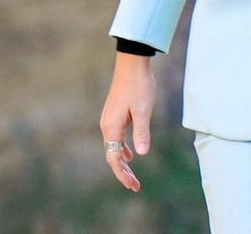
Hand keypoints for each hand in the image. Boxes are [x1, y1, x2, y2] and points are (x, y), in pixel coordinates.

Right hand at [99, 53, 154, 192]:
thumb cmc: (138, 86)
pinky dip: (123, 149)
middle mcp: (107, 125)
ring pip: (114, 147)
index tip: (133, 186)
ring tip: (134, 176)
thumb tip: (141, 154)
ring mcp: (110, 119)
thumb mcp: (143, 111)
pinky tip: (132, 155)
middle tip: (135, 187)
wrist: (132, 64)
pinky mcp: (116, 114)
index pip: (113, 158)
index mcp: (111, 127)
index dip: (122, 174)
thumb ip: (142, 133)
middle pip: (112, 155)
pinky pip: (117, 138)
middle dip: (123, 172)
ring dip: (124, 162)